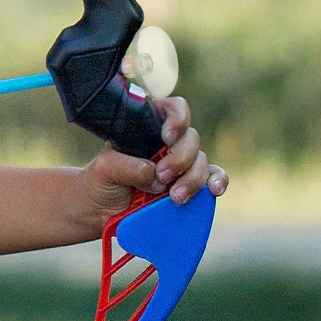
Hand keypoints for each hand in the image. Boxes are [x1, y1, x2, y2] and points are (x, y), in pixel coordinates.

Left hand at [84, 96, 228, 224]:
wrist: (102, 211)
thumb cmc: (103, 182)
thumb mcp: (105, 169)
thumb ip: (128, 166)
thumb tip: (155, 175)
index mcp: (148, 127)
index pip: (172, 109)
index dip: (177, 119)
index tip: (168, 137)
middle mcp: (169, 143)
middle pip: (191, 138)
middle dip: (180, 158)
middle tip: (162, 176)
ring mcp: (182, 163)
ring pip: (202, 161)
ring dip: (193, 178)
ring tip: (174, 196)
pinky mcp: (190, 184)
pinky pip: (214, 177)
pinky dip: (218, 181)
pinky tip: (214, 190)